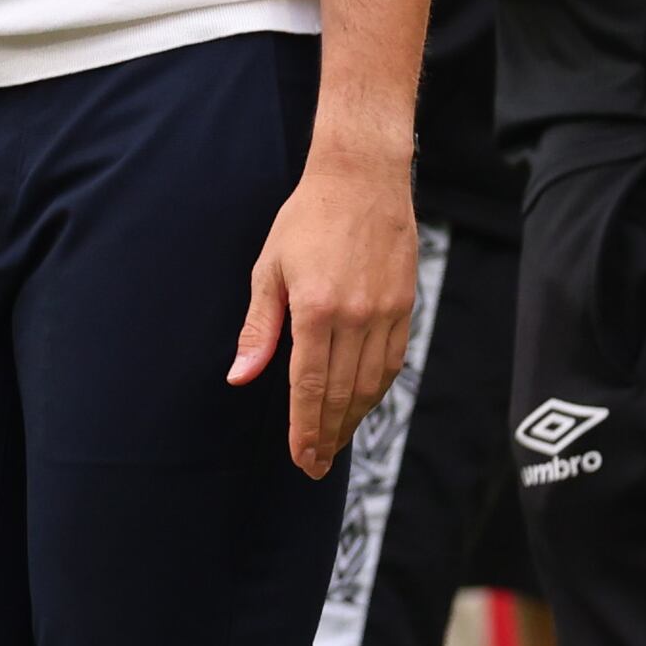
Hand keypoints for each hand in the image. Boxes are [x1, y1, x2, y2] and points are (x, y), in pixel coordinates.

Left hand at [233, 145, 417, 477]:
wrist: (362, 180)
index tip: (300, 458)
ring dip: (352, 420)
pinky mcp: (405, 307)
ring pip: (371, 385)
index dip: (304, 428)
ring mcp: (386, 314)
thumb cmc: (306, 220)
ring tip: (334, 443)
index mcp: (316, 309)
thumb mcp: (269, 269)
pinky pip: (392, 363)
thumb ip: (258, 329)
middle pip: (342, 394)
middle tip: (315, 465)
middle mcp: (356, 317)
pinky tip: (361, 405)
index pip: (309, 386)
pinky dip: (376, 391)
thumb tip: (240, 377)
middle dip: (327, 436)